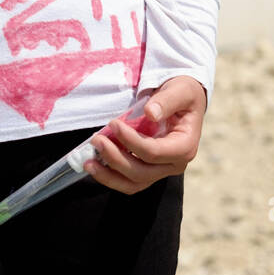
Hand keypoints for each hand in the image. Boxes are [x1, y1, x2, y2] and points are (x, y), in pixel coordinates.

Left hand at [83, 76, 206, 194]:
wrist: (184, 100)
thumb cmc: (183, 93)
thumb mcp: (180, 90)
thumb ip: (166, 101)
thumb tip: (150, 113)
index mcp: (184, 146)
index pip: (154, 152)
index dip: (131, 141)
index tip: (113, 124)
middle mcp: (174, 164)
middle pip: (142, 172)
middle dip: (116, 158)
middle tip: (96, 140)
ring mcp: (161, 170)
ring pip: (134, 183)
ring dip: (109, 175)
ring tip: (88, 162)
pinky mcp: (149, 170)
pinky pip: (130, 182)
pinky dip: (111, 178)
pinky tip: (95, 167)